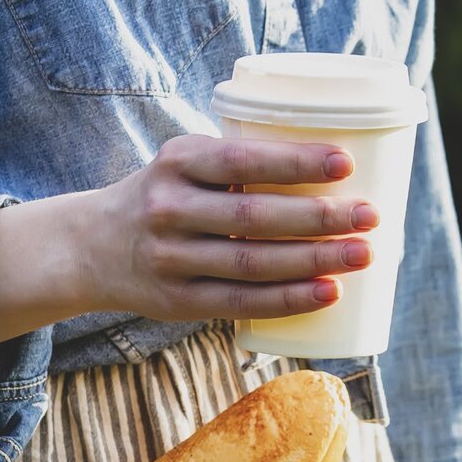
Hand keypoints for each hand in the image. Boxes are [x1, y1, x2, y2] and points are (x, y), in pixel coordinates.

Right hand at [76, 133, 380, 320]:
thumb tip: (337, 169)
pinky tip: (329, 293)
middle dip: (320, 217)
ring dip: (315, 261)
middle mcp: (169, 209)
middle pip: (254, 216)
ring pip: (253, 263)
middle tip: (370, 215)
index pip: (241, 160)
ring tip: (363, 254)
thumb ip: (239, 161)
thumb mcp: (184, 162)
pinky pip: (241, 301)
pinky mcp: (178, 300)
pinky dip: (289, 299)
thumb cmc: (166, 195)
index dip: (294, 162)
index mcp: (177, 162)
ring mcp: (171, 258)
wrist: (92, 245)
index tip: (345, 163)